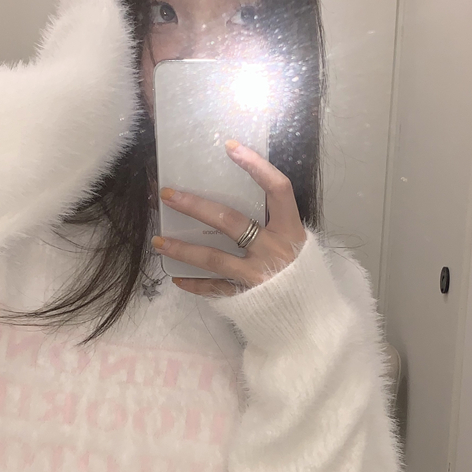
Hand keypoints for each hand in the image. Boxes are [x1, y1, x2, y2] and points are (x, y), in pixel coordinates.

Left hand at [152, 140, 306, 297]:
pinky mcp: (247, 298)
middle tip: (168, 194)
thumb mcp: (300, 246)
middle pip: (230, 221)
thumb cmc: (304, 278)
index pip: (278, 189)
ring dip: (182, 248)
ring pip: (213, 258)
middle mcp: (274, 250)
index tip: (231, 147)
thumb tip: (240, 201)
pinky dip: (194, 283)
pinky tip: (177, 277)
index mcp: (291, 231)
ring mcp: (258, 276)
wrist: (313, 323)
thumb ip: (276, 226)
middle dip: (195, 205)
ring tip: (158, 241)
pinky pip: (214, 288)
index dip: (257, 166)